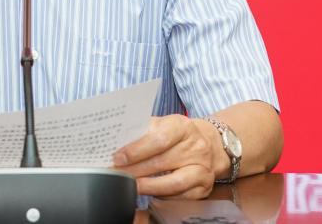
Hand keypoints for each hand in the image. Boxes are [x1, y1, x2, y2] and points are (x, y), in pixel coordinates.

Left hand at [112, 115, 228, 198]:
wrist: (207, 143)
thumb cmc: (176, 134)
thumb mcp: (162, 124)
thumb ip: (142, 131)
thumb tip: (115, 142)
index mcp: (182, 126)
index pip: (159, 139)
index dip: (136, 150)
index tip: (118, 158)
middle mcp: (196, 146)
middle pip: (162, 162)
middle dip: (135, 170)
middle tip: (117, 174)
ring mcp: (202, 167)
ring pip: (173, 183)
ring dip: (148, 186)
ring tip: (131, 185)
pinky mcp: (204, 186)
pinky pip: (181, 196)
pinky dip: (162, 196)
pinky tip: (149, 192)